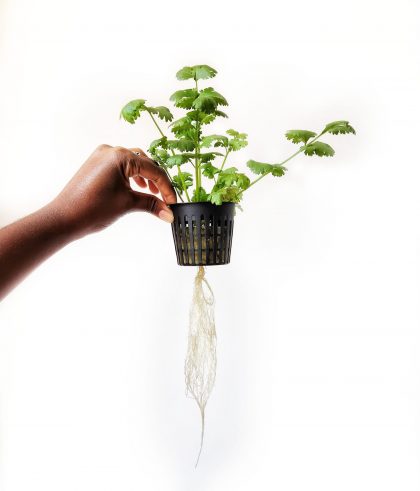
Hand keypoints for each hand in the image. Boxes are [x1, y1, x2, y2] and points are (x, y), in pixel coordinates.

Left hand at [51, 144, 176, 236]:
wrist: (64, 218)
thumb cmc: (92, 209)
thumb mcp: (127, 204)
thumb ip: (152, 205)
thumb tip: (169, 213)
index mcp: (120, 156)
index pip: (153, 170)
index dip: (166, 187)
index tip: (173, 202)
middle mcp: (111, 150)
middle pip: (145, 163)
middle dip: (157, 181)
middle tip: (166, 199)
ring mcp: (101, 156)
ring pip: (133, 163)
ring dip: (145, 177)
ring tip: (152, 193)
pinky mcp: (95, 164)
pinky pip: (120, 165)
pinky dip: (132, 176)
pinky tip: (136, 188)